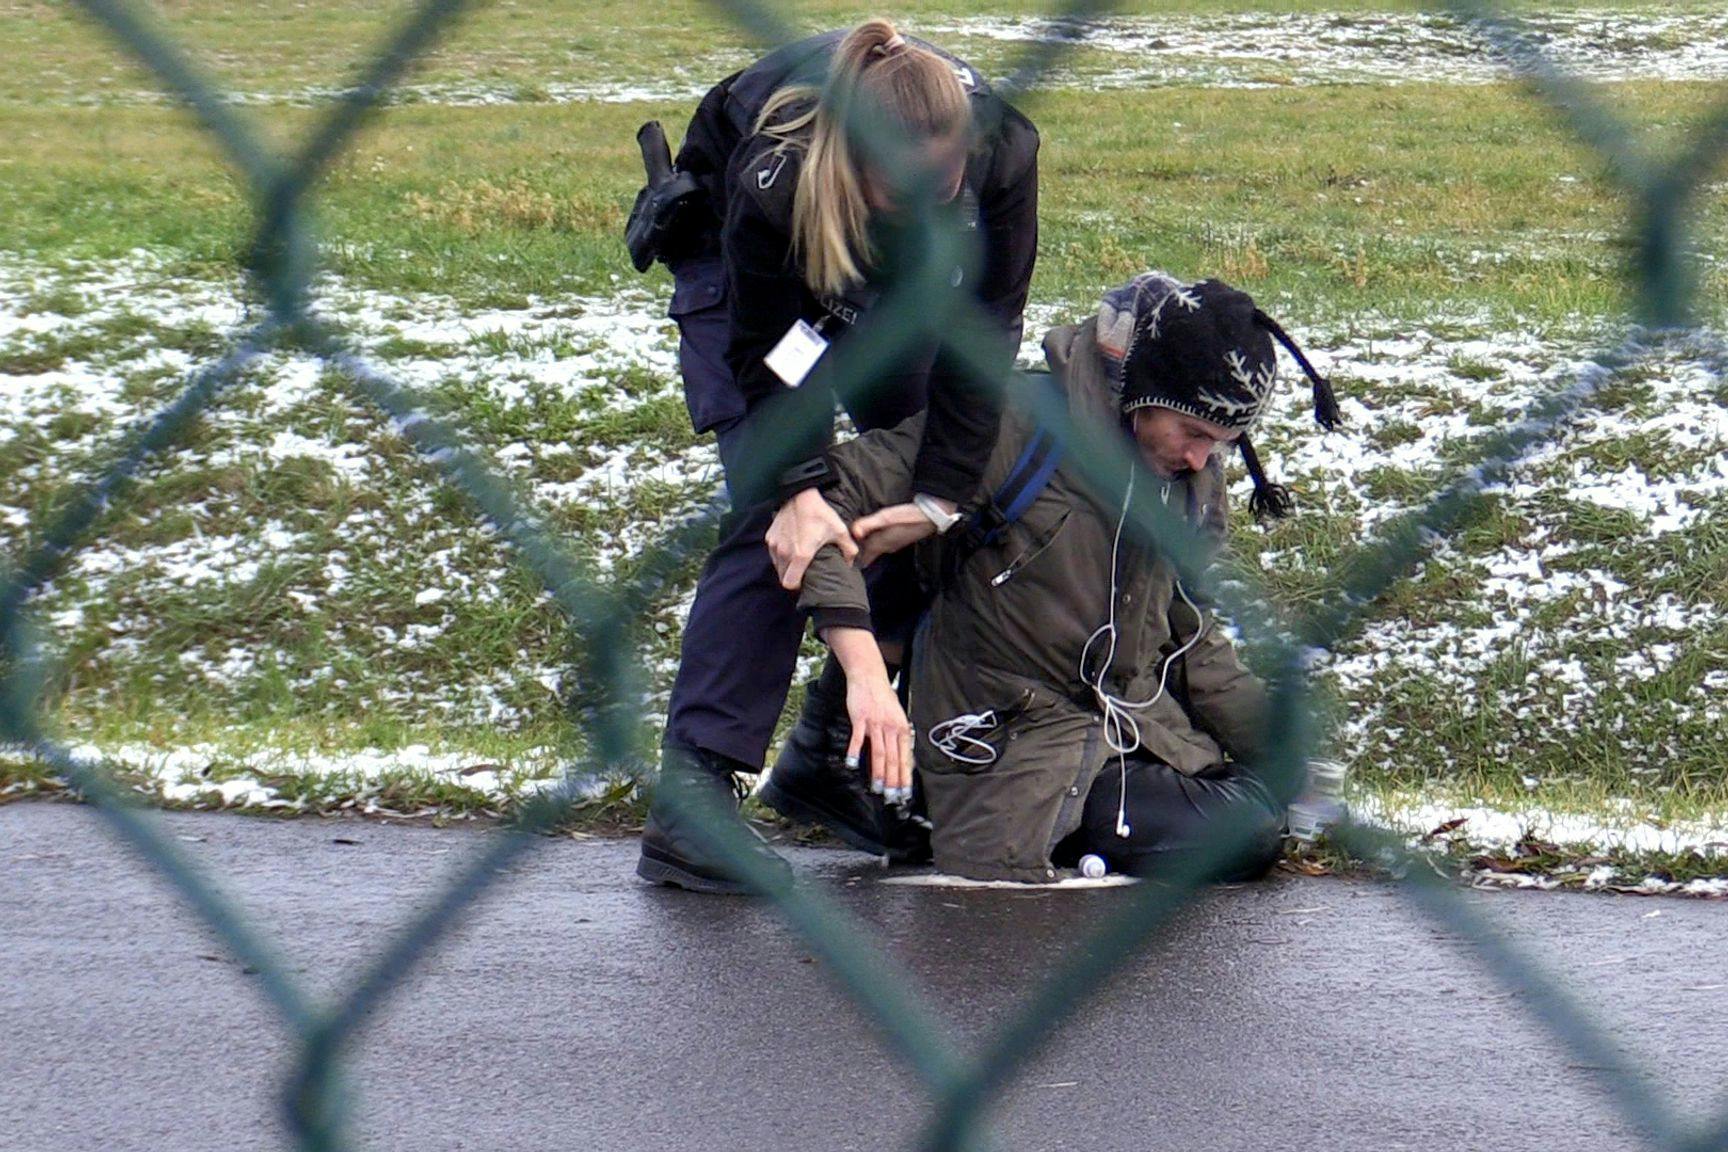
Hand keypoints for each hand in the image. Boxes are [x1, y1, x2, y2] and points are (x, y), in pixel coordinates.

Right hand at [766, 488, 856, 590]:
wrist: (800, 493)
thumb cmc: (820, 513)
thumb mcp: (839, 530)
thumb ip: (848, 550)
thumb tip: (851, 563)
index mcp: (801, 554)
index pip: (790, 584)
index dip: (797, 586)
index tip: (805, 581)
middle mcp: (784, 552)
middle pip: (783, 577)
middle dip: (792, 577)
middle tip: (803, 572)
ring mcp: (775, 545)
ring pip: (777, 566)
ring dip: (785, 566)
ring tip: (797, 559)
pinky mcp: (770, 537)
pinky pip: (773, 553)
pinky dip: (780, 554)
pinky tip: (791, 547)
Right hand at [824, 626, 914, 802]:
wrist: (869, 676)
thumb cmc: (882, 698)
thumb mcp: (896, 717)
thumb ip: (898, 737)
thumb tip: (901, 758)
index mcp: (902, 729)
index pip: (905, 757)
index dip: (905, 777)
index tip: (905, 793)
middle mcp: (891, 727)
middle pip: (894, 759)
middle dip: (894, 781)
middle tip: (893, 797)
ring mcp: (876, 723)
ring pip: (879, 752)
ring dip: (878, 772)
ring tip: (878, 788)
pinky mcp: (860, 718)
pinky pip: (858, 738)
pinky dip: (854, 752)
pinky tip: (851, 764)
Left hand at [850, 499, 948, 567]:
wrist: (931, 516)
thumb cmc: (908, 516)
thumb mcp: (886, 518)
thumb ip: (868, 524)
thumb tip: (853, 532)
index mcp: (881, 543)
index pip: (863, 555)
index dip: (853, 557)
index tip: (843, 559)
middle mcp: (887, 546)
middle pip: (869, 553)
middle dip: (859, 553)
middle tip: (847, 553)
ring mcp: (895, 544)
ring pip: (877, 548)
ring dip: (867, 547)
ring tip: (857, 544)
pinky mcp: (901, 538)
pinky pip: (884, 543)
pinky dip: (876, 541)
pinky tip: (875, 535)